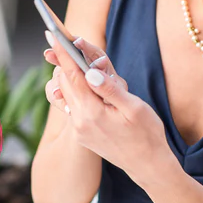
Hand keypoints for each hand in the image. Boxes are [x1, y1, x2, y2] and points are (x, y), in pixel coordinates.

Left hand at [44, 34, 174, 184]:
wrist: (148, 166)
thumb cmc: (147, 134)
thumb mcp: (134, 108)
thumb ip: (110, 89)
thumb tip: (90, 72)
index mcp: (92, 113)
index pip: (73, 76)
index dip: (63, 53)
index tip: (54, 35)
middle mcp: (80, 122)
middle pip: (65, 83)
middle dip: (65, 61)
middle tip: (70, 43)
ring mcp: (79, 130)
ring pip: (67, 94)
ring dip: (71, 76)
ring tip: (81, 62)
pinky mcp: (82, 134)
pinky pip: (73, 106)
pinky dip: (76, 91)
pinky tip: (86, 85)